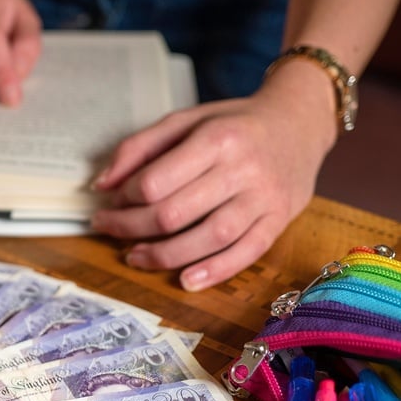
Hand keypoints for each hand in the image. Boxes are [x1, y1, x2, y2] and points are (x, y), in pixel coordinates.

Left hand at [90, 68, 338, 290]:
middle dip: (131, 227)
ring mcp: (264, 197)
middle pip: (175, 213)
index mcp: (216, 138)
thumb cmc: (234, 124)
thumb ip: (140, 147)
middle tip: (110, 229)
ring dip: (164, 256)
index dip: (125, 198)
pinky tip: (186, 279)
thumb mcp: (186, 120)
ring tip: (136, 257)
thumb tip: (101, 184)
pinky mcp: (280, 219)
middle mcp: (243, 169)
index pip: (156, 181)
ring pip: (208, 238)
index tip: (112, 201)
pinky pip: (246, 252)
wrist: (299, 122)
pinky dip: (215, 271)